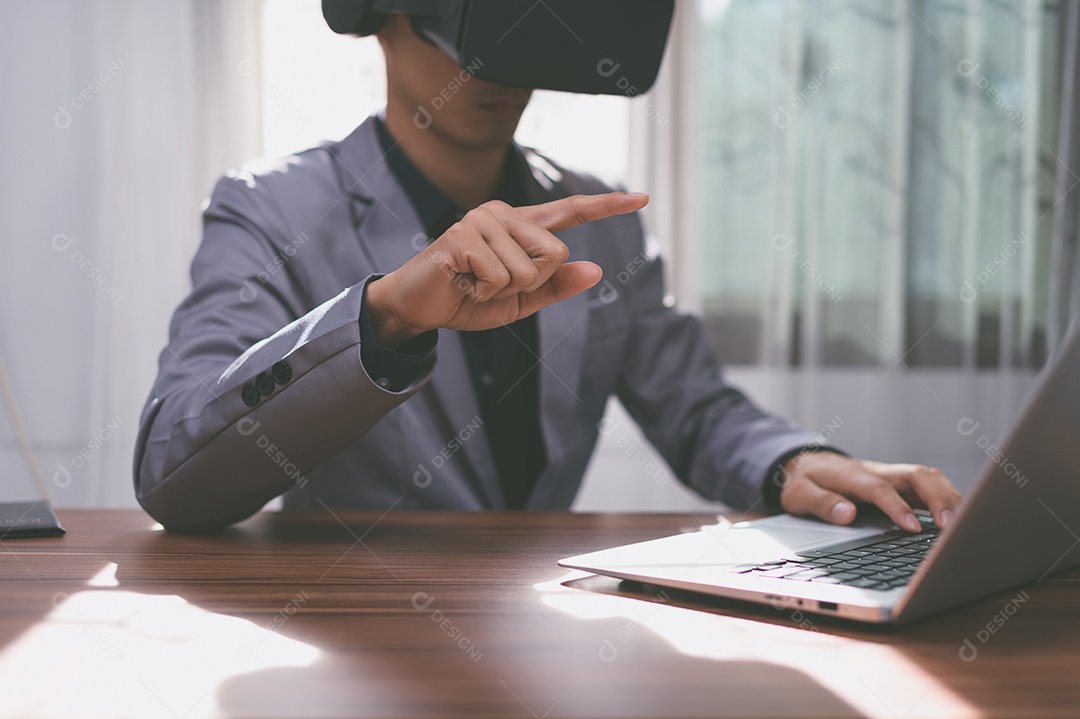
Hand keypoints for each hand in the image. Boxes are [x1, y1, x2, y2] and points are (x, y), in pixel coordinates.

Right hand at [366, 192, 648, 346]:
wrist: (420, 307)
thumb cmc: (468, 299)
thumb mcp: (520, 301)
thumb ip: (556, 286)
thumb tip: (596, 270)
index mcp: (520, 225)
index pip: (570, 212)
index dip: (607, 206)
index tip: (643, 197)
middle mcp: (503, 213)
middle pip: (555, 253)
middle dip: (531, 283)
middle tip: (492, 285)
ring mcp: (482, 220)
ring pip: (529, 269)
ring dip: (503, 291)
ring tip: (475, 283)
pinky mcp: (463, 236)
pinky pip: (501, 277)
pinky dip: (484, 293)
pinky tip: (463, 282)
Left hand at [778, 452, 961, 531]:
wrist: (808, 463)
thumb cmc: (805, 481)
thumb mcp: (799, 494)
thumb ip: (821, 503)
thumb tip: (846, 514)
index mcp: (852, 475)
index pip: (880, 489)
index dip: (897, 507)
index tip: (912, 529)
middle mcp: (878, 473)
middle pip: (916, 476)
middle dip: (938, 498)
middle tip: (951, 527)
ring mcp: (892, 477)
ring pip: (929, 479)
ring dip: (948, 498)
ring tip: (962, 526)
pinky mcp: (900, 485)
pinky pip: (929, 488)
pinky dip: (946, 500)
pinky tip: (957, 521)